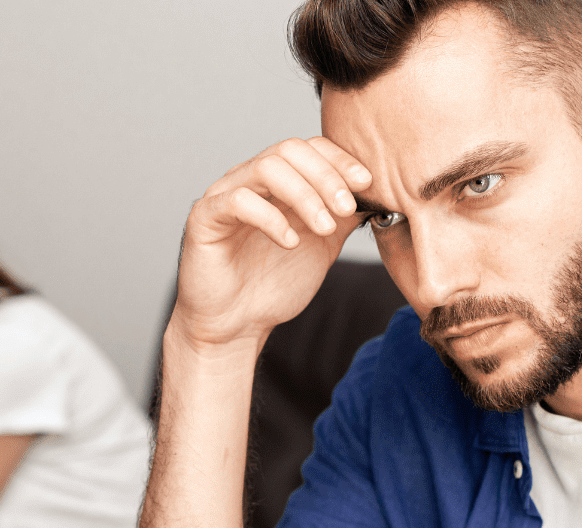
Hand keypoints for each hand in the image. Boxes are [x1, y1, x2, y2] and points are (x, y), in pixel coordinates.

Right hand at [170, 138, 371, 354]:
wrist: (236, 325)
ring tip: (324, 228)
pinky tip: (291, 243)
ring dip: (303, 195)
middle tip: (346, 208)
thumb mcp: (323, 245)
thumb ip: (344, 216)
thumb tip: (376, 193)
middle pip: (289, 150)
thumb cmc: (273, 285)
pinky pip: (238, 201)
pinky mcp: (205, 218)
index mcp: (277, 181)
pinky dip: (271, 219)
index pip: (309, 148)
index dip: (339, 160)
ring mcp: (224, 195)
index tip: (366, 183)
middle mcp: (249, 180)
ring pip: (266, 168)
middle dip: (325, 176)